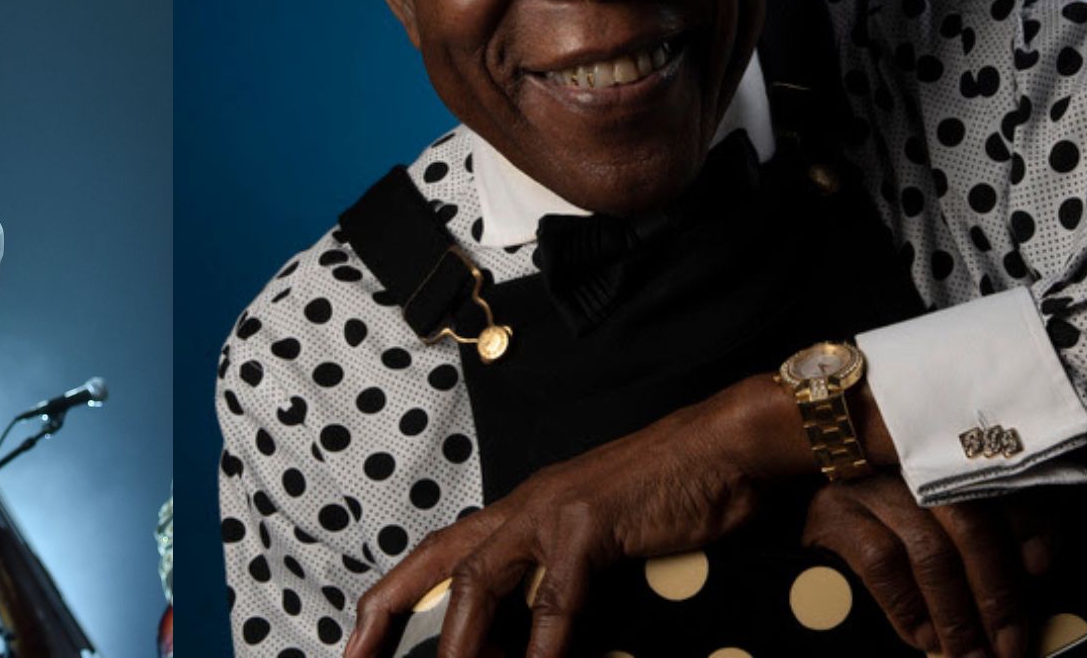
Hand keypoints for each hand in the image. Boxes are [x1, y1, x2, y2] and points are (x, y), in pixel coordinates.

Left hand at [346, 382, 780, 657]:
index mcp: (521, 515)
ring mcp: (553, 512)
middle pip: (434, 562)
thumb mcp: (604, 551)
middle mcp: (524, 509)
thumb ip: (565, 591)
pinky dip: (543, 645)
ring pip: (479, 582)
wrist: (727, 449)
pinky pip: (556, 597)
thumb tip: (538, 645)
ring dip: (460, 643)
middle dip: (386, 614)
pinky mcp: (591, 523)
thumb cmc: (672, 500)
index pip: (439, 557)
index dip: (393, 599)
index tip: (360, 642)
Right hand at [802, 474, 1036, 656]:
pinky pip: (882, 563)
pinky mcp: (833, 511)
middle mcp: (909, 463)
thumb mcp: (943, 528)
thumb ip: (986, 542)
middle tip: (1008, 645)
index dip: (1027, 524)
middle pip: (969, 522)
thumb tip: (1034, 572)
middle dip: (995, 593)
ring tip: (970, 653)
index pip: (998, 483)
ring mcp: (869, 484)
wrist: (803, 546)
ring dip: (956, 613)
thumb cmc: (892, 536)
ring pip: (930, 549)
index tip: (1041, 570)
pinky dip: (909, 607)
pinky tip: (921, 636)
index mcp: (946, 461)